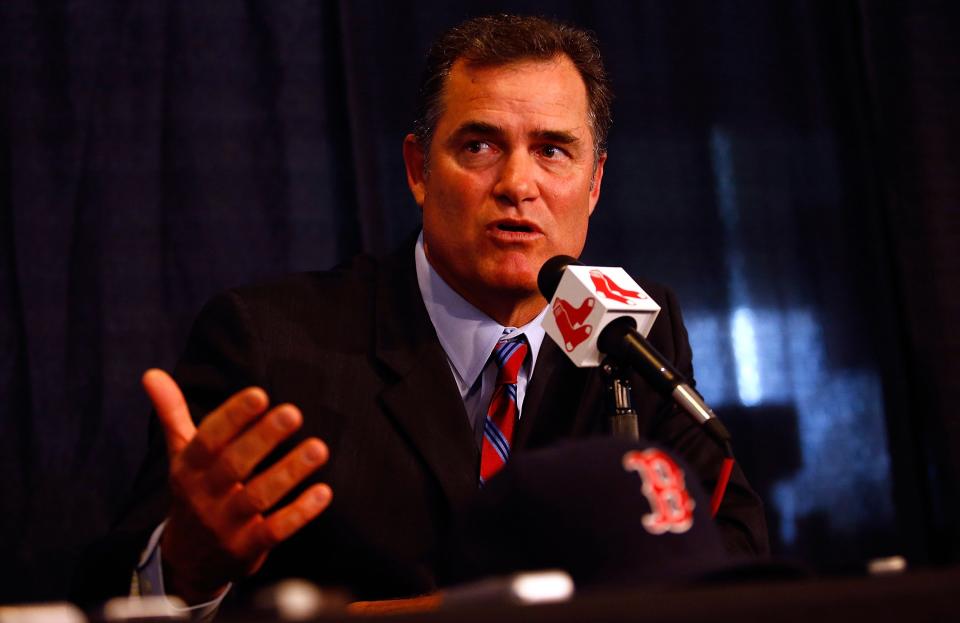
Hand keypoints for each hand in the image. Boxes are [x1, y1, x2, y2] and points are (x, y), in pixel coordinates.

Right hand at [142, 369, 331, 603]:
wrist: (187, 562)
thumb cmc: (193, 493)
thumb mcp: (180, 455)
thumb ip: (172, 413)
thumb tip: (152, 373)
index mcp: (188, 468)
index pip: (208, 439)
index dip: (233, 417)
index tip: (259, 394)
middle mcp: (204, 495)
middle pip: (233, 464)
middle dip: (263, 438)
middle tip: (293, 412)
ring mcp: (225, 524)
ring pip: (258, 496)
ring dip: (289, 472)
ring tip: (319, 448)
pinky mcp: (246, 548)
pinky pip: (274, 531)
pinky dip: (299, 513)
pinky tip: (323, 492)